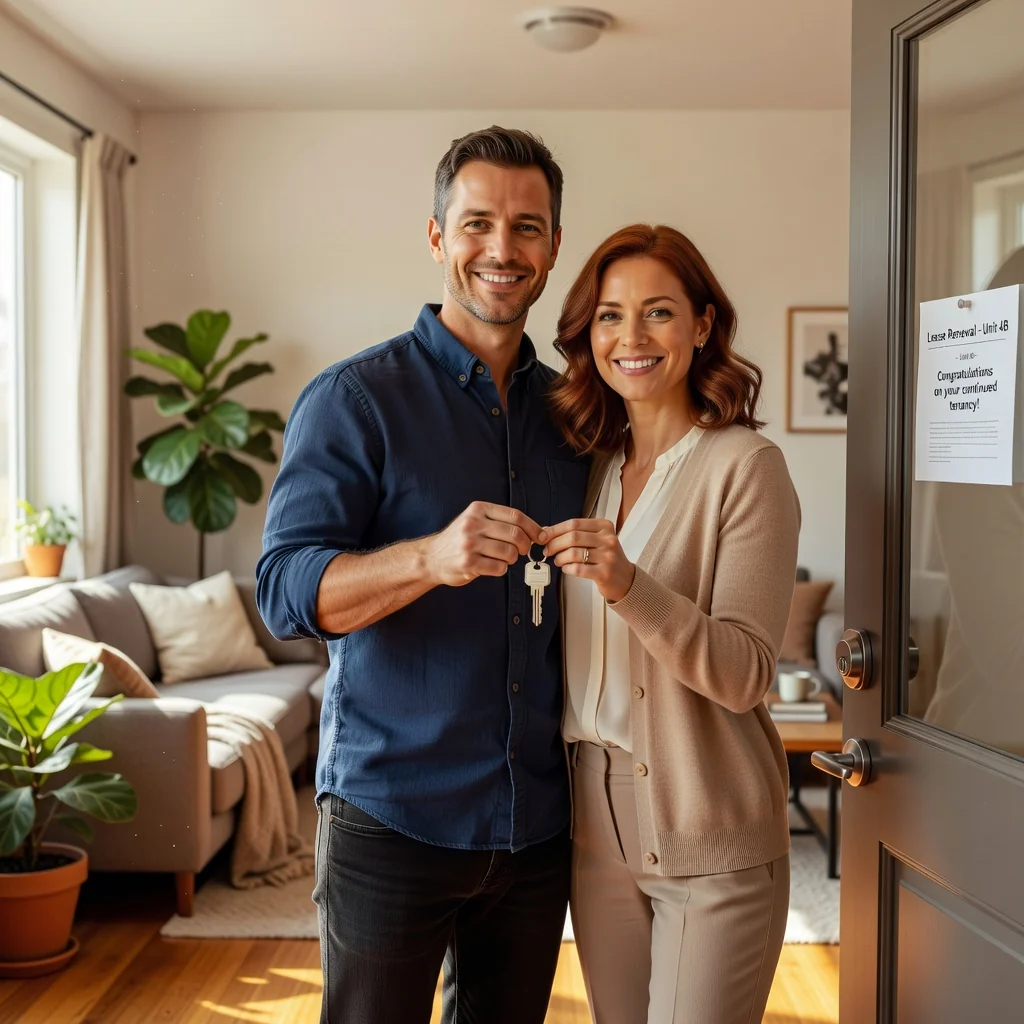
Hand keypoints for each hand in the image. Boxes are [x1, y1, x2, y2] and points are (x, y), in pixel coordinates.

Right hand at [427, 502, 541, 586]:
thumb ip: (500, 521)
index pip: (515, 516)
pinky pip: (499, 567)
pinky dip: (502, 568)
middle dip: (525, 545)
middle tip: (523, 550)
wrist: (431, 557)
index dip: (533, 527)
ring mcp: (470, 544)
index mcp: (478, 509)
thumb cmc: (458, 540)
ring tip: (503, 558)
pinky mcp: (468, 563)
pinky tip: (493, 566)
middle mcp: (473, 524)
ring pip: (509, 552)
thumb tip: (535, 530)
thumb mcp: (475, 520)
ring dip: (512, 558)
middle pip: (515, 534)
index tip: (541, 536)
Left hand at [540, 518, 635, 602]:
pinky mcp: (604, 573)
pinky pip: (578, 569)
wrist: (626, 579)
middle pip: (572, 537)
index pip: (574, 524)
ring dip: (560, 558)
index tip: (543, 536)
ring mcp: (607, 556)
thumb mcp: (596, 540)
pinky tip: (566, 568)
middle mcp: (608, 539)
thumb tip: (547, 531)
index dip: (555, 530)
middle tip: (547, 550)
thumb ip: (575, 534)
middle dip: (554, 544)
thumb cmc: (607, 558)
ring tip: (558, 561)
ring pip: (573, 553)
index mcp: (605, 527)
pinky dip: (567, 568)